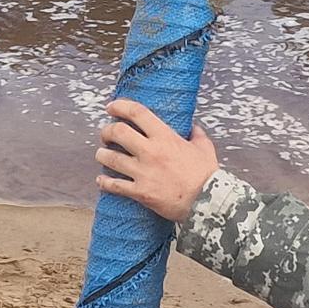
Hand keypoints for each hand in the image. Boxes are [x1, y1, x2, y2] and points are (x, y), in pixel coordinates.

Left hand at [94, 99, 218, 222]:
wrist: (207, 201)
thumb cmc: (207, 174)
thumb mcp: (204, 148)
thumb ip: (196, 134)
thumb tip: (193, 127)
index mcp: (165, 137)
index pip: (137, 113)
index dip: (120, 106)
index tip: (111, 107)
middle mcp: (150, 151)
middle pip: (117, 132)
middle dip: (107, 131)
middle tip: (106, 135)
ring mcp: (143, 172)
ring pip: (110, 158)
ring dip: (102, 155)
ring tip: (101, 154)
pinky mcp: (140, 192)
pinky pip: (114, 185)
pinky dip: (104, 182)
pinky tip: (100, 180)